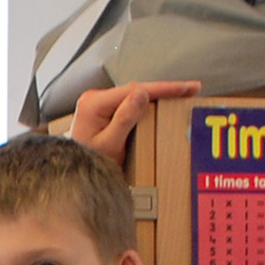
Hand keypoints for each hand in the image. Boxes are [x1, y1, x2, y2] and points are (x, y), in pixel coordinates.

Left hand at [69, 80, 200, 160]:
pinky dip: (147, 105)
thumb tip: (141, 94)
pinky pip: (129, 104)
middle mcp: (94, 99)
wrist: (71, 176)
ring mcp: (97, 104)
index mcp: (93, 104)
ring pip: (134, 96)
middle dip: (164, 90)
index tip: (187, 88)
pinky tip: (162, 105)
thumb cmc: (89, 164)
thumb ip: (124, 120)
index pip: (135, 90)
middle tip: (192, 90)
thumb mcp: (110, 145)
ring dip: (158, 96)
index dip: (164, 88)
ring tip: (183, 95)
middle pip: (136, 90)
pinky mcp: (102, 112)